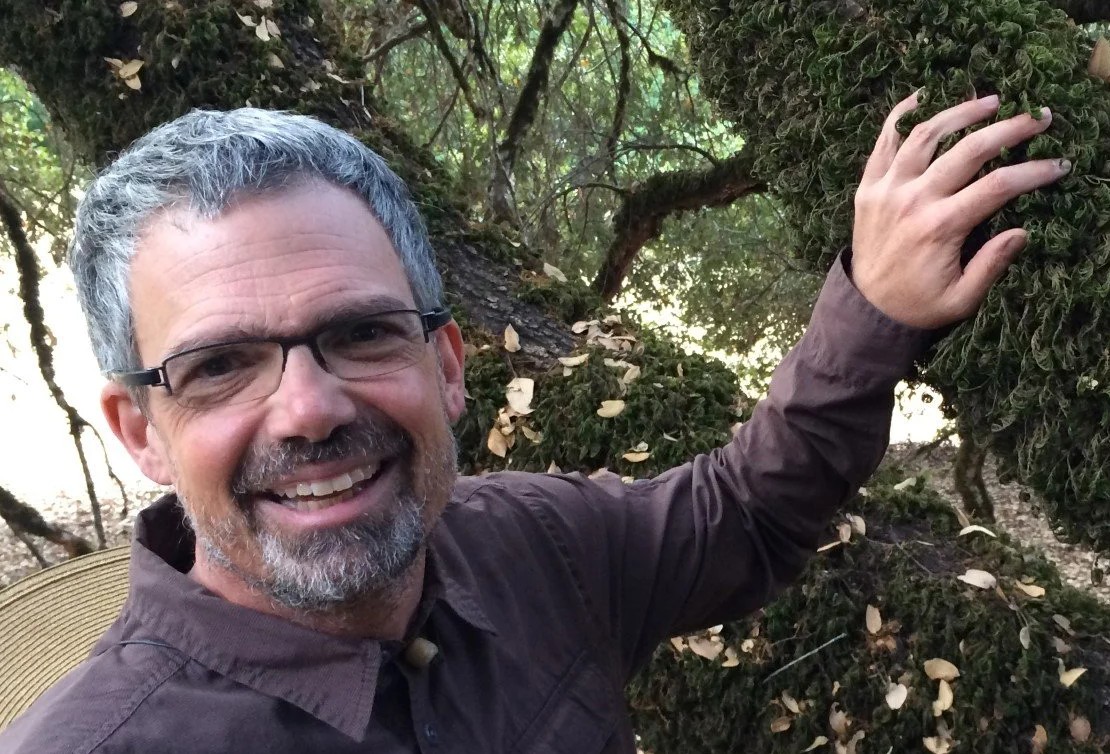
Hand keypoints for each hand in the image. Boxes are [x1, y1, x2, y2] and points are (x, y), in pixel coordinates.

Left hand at [851, 92, 1068, 328]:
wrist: (865, 309)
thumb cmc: (919, 305)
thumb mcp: (962, 299)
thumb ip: (991, 265)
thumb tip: (1022, 232)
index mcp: (940, 227)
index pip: (997, 186)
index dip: (1032, 172)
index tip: (1059, 165)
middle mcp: (912, 200)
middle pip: (968, 150)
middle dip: (1009, 129)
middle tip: (1038, 116)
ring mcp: (886, 189)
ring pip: (926, 134)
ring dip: (960, 112)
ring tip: (991, 101)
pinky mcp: (867, 187)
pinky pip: (883, 142)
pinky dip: (901, 116)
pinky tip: (924, 96)